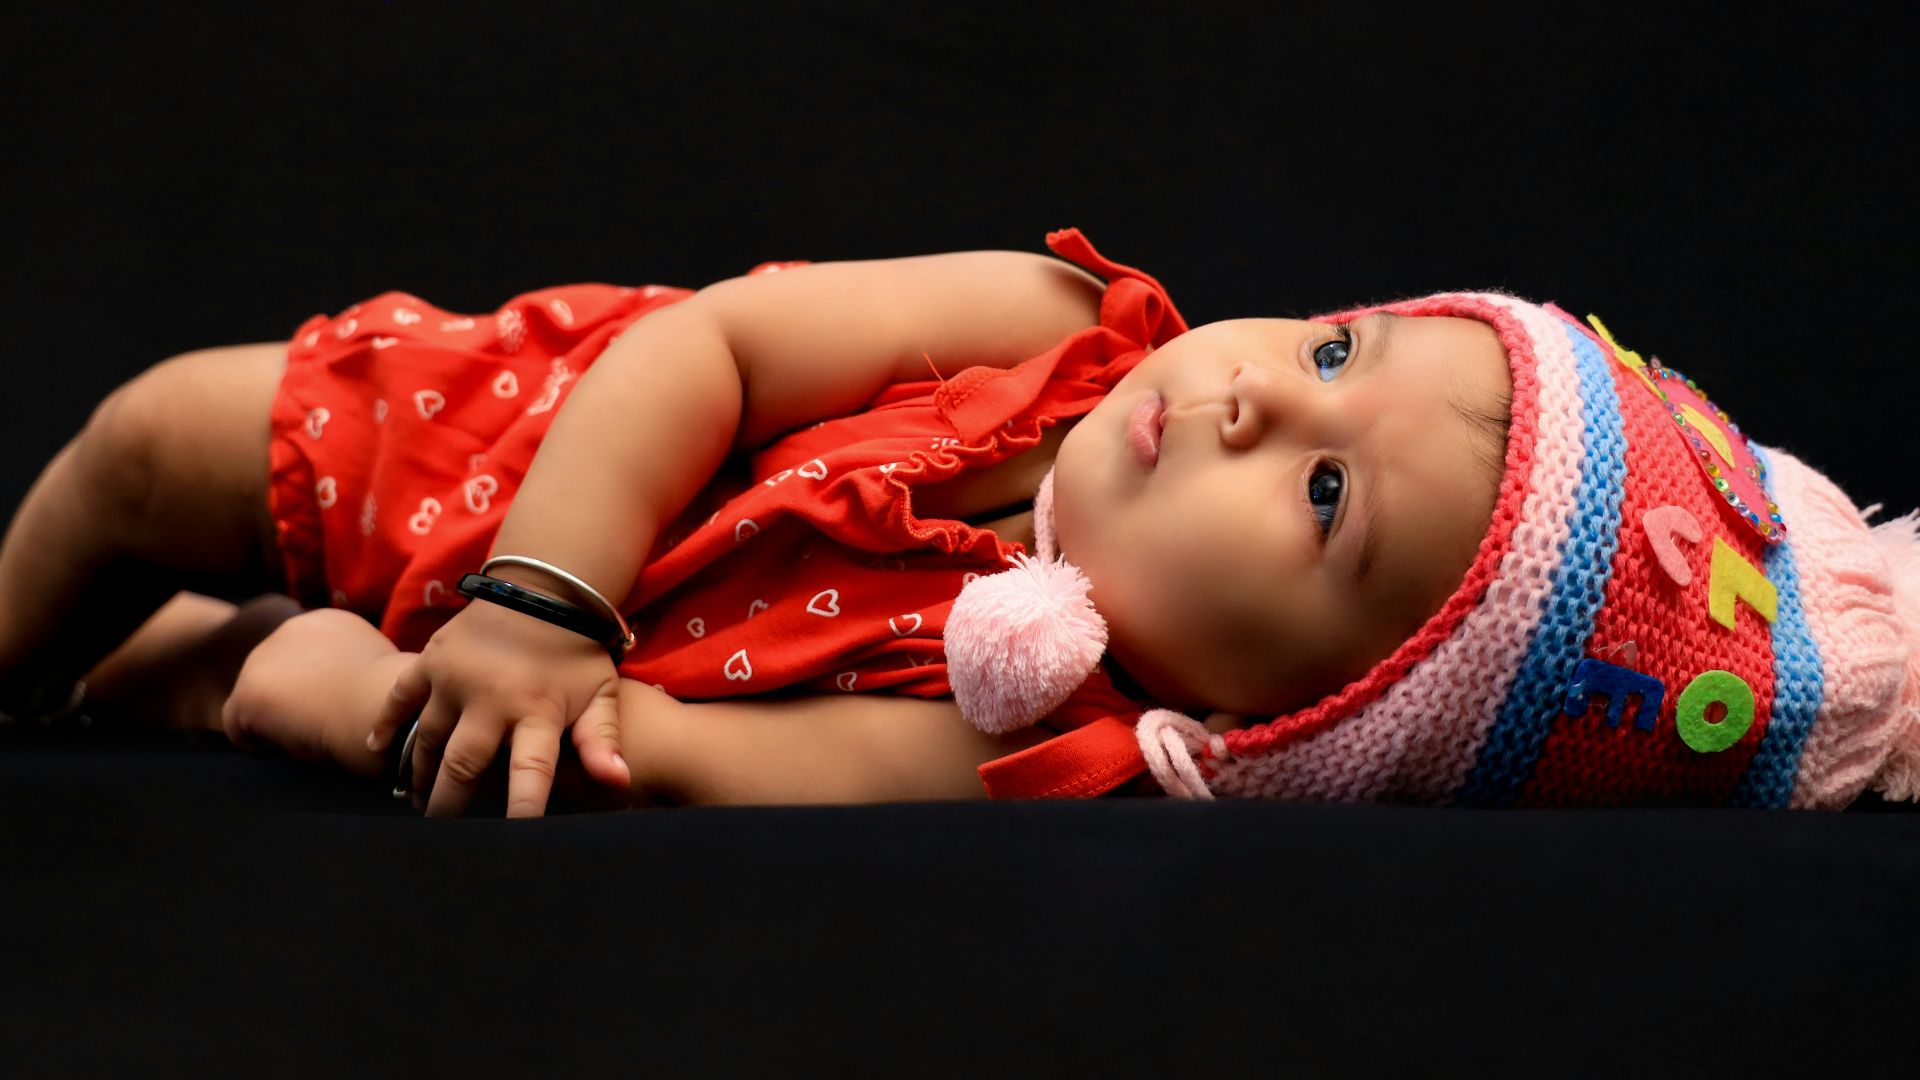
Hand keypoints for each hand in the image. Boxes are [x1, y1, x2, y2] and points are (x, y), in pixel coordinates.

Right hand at [367, 599, 631, 816]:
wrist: (543, 590)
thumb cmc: (577, 652)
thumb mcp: (600, 693)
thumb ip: (603, 739)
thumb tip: (619, 781)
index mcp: (537, 710)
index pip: (529, 771)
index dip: (522, 807)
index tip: (512, 840)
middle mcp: (491, 698)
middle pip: (463, 765)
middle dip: (451, 805)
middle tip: (444, 835)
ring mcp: (455, 678)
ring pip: (428, 740)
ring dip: (420, 775)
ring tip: (419, 804)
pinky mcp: (432, 660)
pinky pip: (399, 698)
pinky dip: (386, 725)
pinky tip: (377, 754)